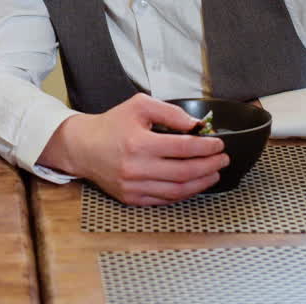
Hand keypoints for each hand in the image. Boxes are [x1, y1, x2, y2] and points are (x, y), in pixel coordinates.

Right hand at [41, 93, 228, 205]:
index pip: (183, 147)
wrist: (83, 147)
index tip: (218, 143)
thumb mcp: (139, 106)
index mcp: (138, 142)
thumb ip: (170, 112)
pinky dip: (183, 193)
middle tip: (222, 159)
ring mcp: (133, 186)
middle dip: (210, 166)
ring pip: (177, 191)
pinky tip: (194, 184)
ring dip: (201, 183)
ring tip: (214, 173)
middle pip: (184, 172)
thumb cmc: (111, 125)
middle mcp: (136, 167)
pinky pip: (164, 200)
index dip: (206, 147)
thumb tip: (196, 125)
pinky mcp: (131, 198)